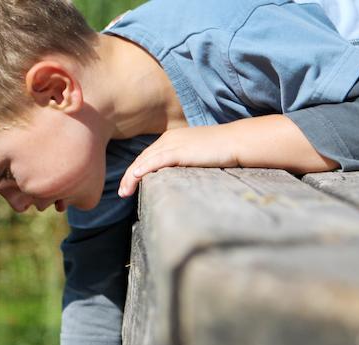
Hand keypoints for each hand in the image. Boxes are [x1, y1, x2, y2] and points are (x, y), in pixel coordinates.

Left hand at [118, 125, 240, 197]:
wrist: (237, 141)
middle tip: (122, 192)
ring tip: (124, 192)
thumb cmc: (220, 150)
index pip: (147, 156)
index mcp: (171, 138)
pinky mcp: (179, 151)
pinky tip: (135, 177)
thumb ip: (181, 162)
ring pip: (145, 161)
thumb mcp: (195, 154)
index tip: (128, 185)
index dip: (135, 171)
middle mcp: (168, 139)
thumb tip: (173, 176)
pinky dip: (143, 169)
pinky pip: (156, 160)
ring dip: (131, 177)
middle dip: (129, 176)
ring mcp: (173, 144)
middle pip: (142, 159)